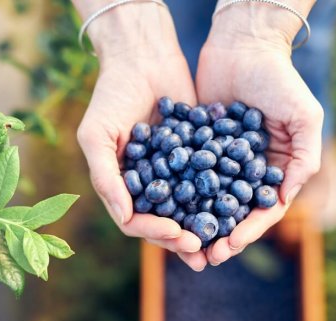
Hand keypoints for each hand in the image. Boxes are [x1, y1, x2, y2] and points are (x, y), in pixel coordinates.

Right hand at [76, 4, 202, 262]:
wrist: (143, 56)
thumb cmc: (112, 95)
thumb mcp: (98, 135)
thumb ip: (106, 176)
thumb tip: (124, 218)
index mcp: (120, 185)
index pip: (134, 220)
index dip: (154, 231)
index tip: (176, 234)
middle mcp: (146, 183)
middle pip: (163, 222)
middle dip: (181, 238)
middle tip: (203, 249)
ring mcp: (172, 171)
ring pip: (188, 208)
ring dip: (202, 227)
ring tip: (221, 244)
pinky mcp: (196, 156)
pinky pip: (208, 181)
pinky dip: (220, 196)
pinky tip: (238, 207)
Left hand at [190, 5, 323, 268]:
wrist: (242, 45)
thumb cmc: (279, 79)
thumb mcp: (303, 117)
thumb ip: (303, 158)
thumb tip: (285, 200)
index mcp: (274, 170)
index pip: (262, 210)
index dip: (248, 230)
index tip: (230, 246)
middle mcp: (245, 171)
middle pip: (232, 212)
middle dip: (219, 235)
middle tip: (203, 256)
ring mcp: (218, 161)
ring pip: (205, 200)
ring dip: (195, 223)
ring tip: (181, 242)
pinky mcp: (194, 147)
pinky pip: (184, 175)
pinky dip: (175, 194)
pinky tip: (162, 210)